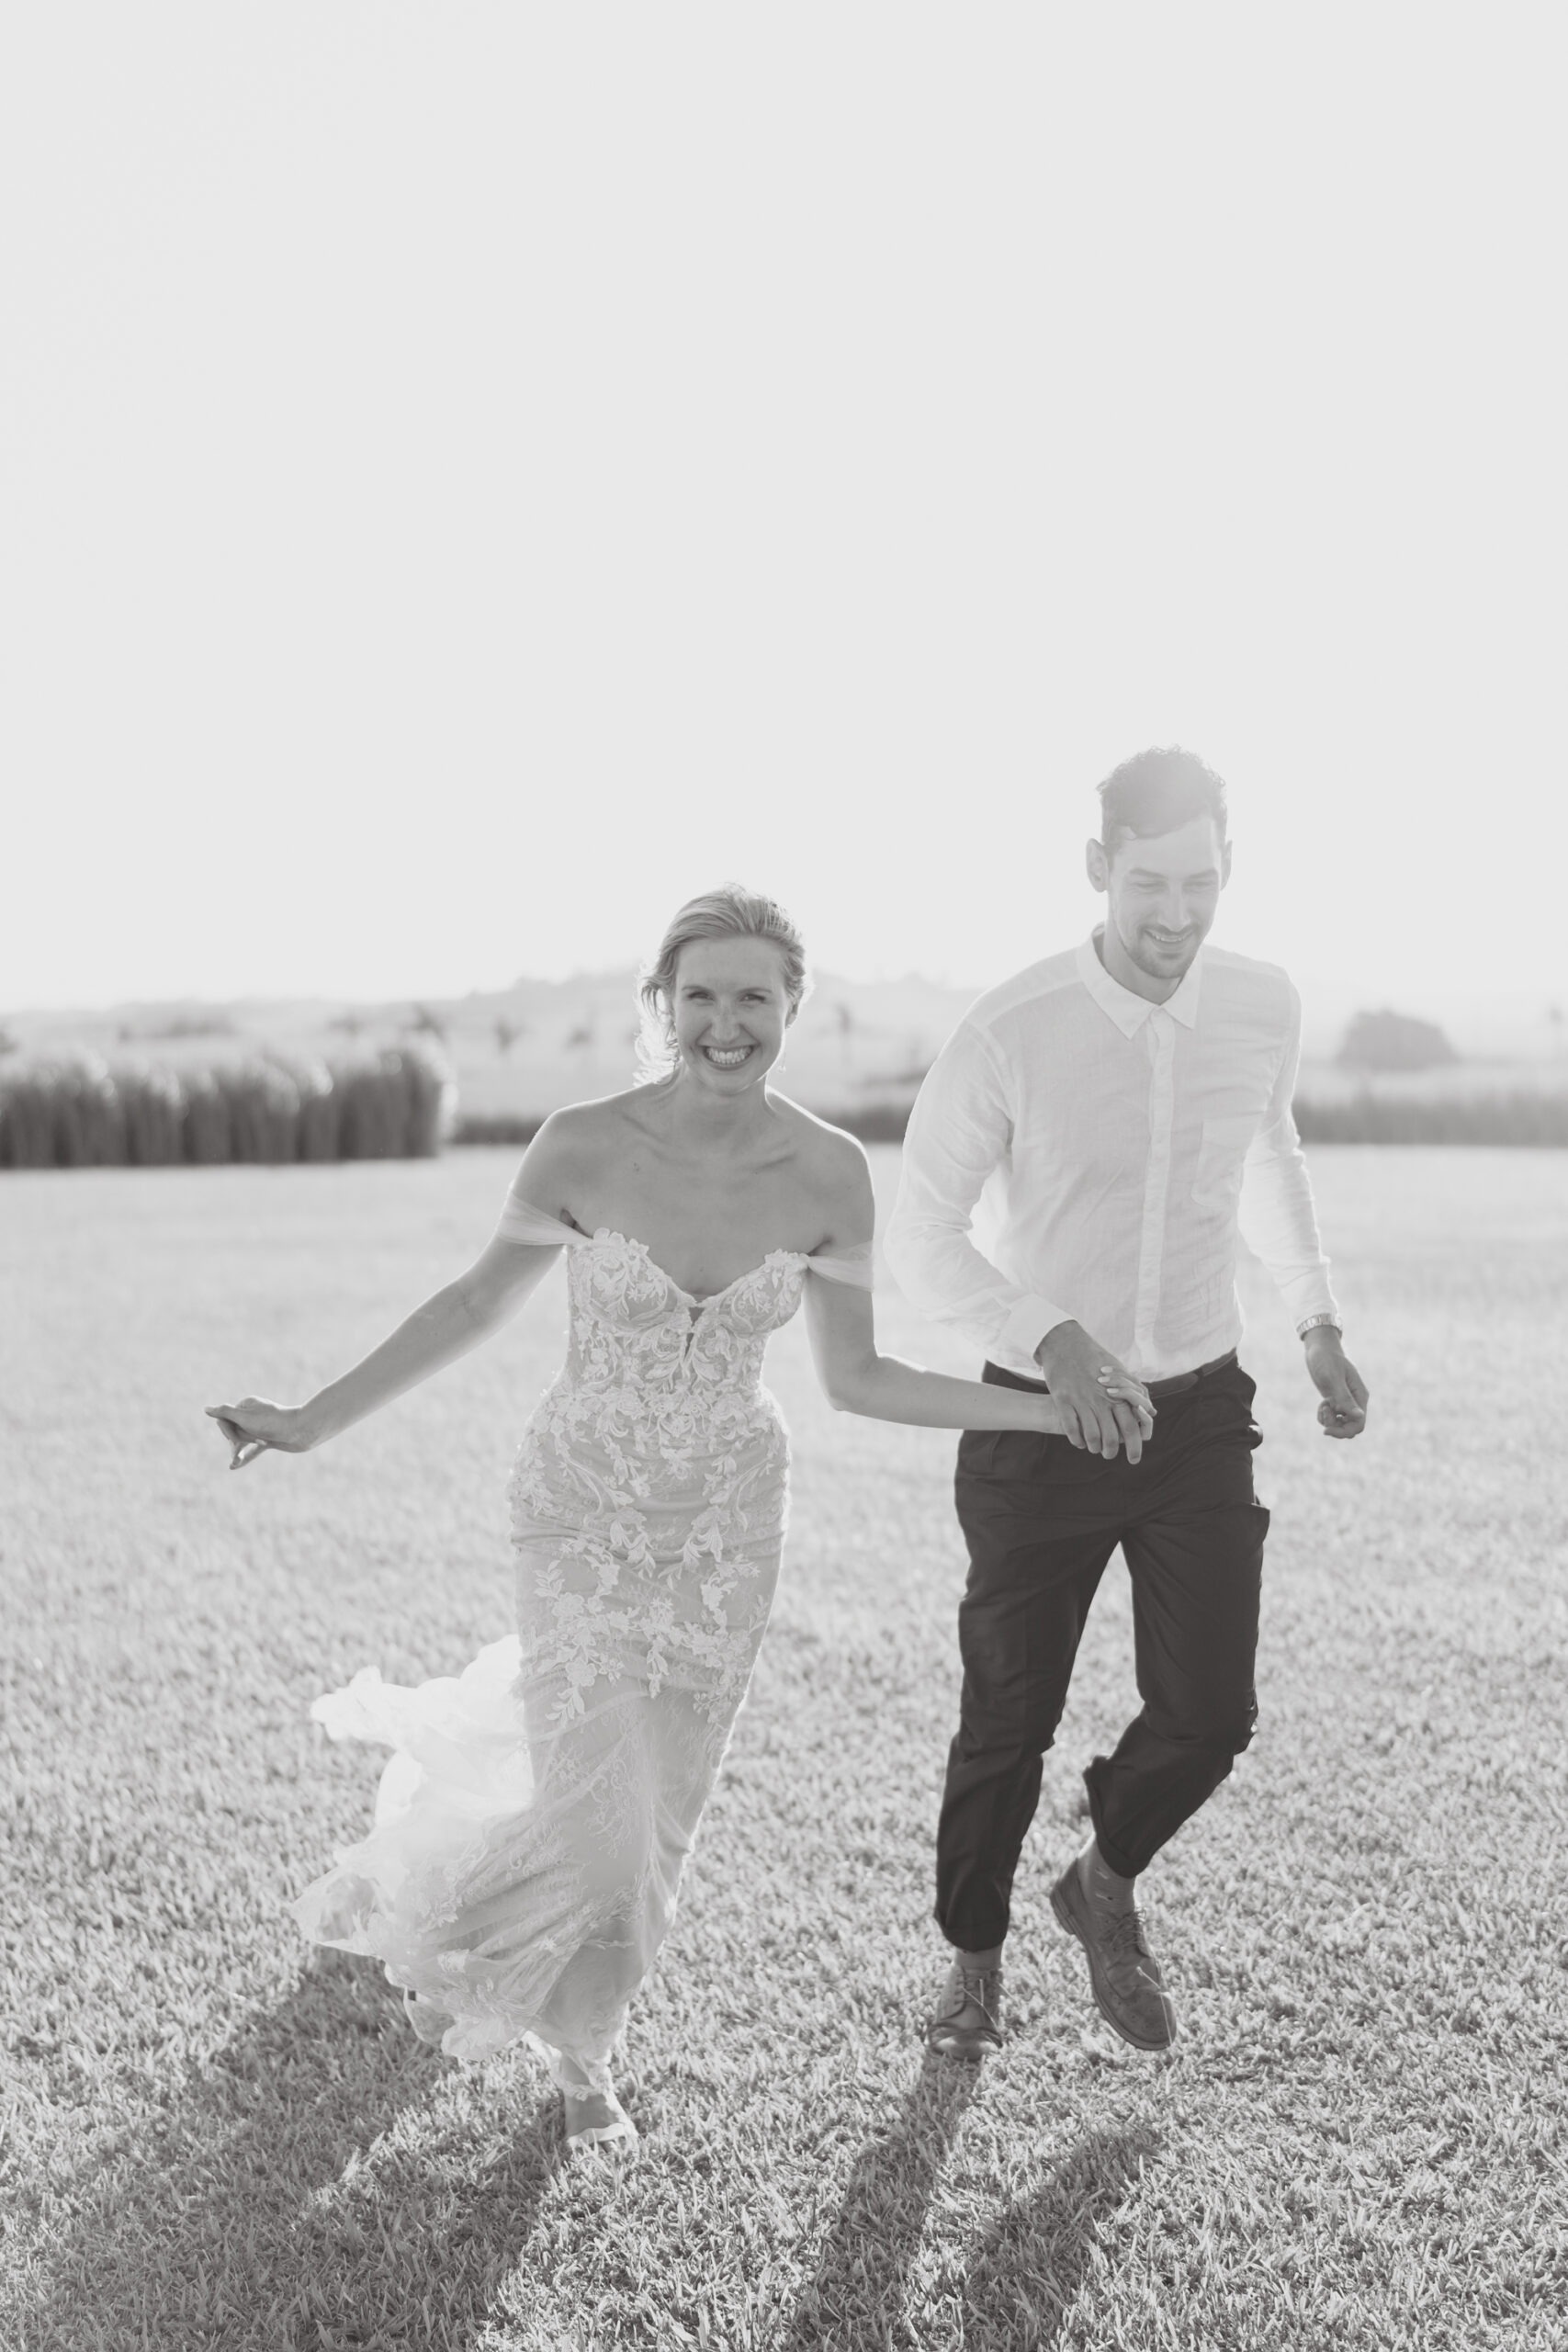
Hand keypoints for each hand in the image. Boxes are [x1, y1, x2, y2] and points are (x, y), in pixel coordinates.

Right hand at [205, 1397, 313, 1469]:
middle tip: (255, 1440)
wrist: (301, 1431)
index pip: (224, 1418)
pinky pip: (252, 1449)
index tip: (237, 1438)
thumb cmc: (273, 1422)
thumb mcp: (245, 1418)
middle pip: (233, 1430)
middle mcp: (253, 1414)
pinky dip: (244, 1457)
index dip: (228, 1430)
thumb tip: (206, 1409)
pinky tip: (234, 1466)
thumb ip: (224, 1413)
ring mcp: (261, 1427)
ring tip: (234, 1463)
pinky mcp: (269, 1439)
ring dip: (238, 1451)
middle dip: (238, 1439)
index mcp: (247, 1404)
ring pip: (242, 1441)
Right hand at [1035, 1322, 1156, 1461]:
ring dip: (1094, 1447)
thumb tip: (1150, 1411)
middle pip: (1112, 1436)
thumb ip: (1135, 1392)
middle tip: (1110, 1456)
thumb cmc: (1095, 1357)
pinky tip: (1079, 1440)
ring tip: (1095, 1448)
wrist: (1065, 1343)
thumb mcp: (1120, 1370)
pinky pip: (1071, 1428)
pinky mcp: (1062, 1399)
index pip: (1131, 1426)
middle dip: (1112, 1452)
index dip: (1135, 1446)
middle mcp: (1101, 1399)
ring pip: (1091, 1436)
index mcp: (1117, 1394)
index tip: (1134, 1457)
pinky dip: (1076, 1440)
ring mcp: (1081, 1400)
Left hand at [1302, 1328, 1368, 1439]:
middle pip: (1351, 1427)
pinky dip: (1325, 1415)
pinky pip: (1333, 1418)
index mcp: (1360, 1396)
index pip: (1359, 1423)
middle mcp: (1355, 1401)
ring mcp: (1345, 1401)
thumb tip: (1358, 1417)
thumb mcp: (1333, 1378)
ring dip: (1329, 1421)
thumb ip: (1345, 1398)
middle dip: (1336, 1427)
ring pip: (1341, 1424)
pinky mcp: (1335, 1400)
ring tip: (1323, 1406)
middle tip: (1323, 1413)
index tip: (1327, 1429)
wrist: (1319, 1348)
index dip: (1344, 1431)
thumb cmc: (1327, 1359)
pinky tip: (1322, 1404)